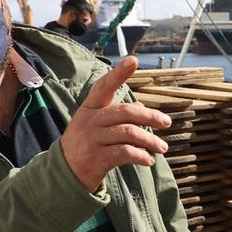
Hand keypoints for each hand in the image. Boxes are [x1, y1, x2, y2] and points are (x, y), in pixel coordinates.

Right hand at [59, 56, 171, 190]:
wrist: (64, 172)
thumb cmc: (86, 143)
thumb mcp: (94, 124)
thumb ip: (116, 114)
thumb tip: (142, 106)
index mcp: (90, 108)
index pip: (104, 86)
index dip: (118, 73)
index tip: (133, 60)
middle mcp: (90, 121)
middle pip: (125, 112)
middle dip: (150, 116)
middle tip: (166, 122)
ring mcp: (92, 139)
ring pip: (128, 133)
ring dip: (150, 140)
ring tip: (162, 147)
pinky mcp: (97, 158)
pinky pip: (124, 153)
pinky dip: (140, 156)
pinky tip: (149, 160)